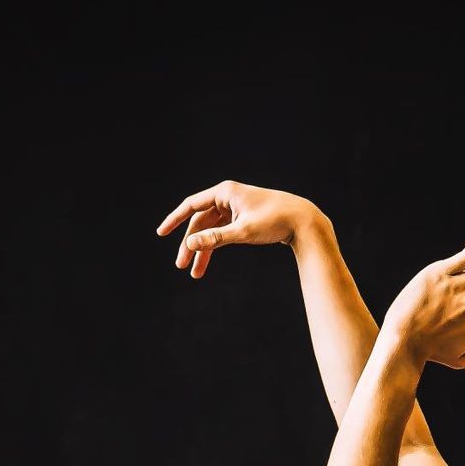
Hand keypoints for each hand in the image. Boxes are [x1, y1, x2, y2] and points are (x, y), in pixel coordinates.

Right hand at [155, 179, 313, 278]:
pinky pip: (222, 232)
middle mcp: (228, 197)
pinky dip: (216, 247)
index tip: (160, 233)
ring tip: (196, 273)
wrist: (304, 221)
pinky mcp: (244, 218)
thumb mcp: (243, 232)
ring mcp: (236, 207)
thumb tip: (190, 244)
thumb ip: (215, 239)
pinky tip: (209, 260)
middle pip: (201, 222)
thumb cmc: (275, 221)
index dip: (174, 220)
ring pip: (211, 230)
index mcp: (225, 192)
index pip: (192, 205)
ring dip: (204, 250)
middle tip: (182, 266)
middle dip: (191, 245)